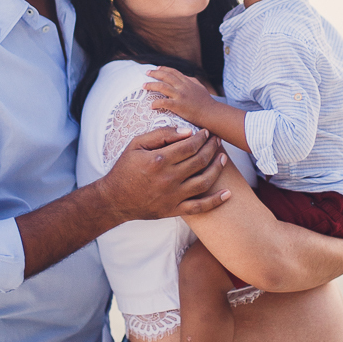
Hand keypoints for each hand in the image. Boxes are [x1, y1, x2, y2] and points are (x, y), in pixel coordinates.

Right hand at [98, 125, 230, 225]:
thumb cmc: (125, 168)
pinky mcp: (174, 210)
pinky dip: (215, 201)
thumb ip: (161, 135)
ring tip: (223, 158)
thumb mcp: (136, 144)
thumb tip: (186, 131)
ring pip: (204, 181)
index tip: (205, 132)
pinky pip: (200, 207)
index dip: (201, 137)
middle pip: (199, 161)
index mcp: (159, 160)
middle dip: (211, 148)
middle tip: (216, 140)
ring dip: (217, 168)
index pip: (189, 145)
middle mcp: (169, 178)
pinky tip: (228, 193)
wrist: (114, 199)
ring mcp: (173, 196)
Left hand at [144, 67, 213, 126]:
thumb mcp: (200, 87)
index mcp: (188, 82)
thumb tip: (186, 77)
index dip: (164, 69)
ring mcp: (180, 95)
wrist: (211, 113)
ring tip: (143, 86)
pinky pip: (163, 102)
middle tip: (146, 73)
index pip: (173, 72)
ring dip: (151, 85)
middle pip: (166, 76)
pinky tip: (151, 105)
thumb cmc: (207, 102)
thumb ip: (192, 81)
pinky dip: (155, 103)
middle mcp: (183, 86)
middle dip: (154, 73)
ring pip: (162, 87)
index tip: (156, 68)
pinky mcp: (178, 106)